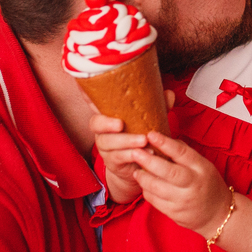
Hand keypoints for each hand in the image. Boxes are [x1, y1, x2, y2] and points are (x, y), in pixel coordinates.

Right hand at [92, 89, 176, 203]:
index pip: (93, 102)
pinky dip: (132, 155)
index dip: (87, 95)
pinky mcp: (112, 162)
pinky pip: (118, 157)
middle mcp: (102, 130)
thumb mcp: (148, 120)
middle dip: (106, 123)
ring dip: (126, 141)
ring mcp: (105, 147)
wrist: (138, 165)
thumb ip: (157, 107)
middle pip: (96, 123)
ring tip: (143, 140)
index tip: (82, 85)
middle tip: (120, 124)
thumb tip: (169, 94)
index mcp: (108, 115)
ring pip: (108, 142)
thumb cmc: (140, 136)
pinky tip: (145, 152)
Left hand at [125, 130, 231, 235]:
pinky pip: (154, 200)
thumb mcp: (204, 166)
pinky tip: (144, 184)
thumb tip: (164, 139)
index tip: (151, 134)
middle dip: (148, 161)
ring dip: (143, 177)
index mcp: (201, 168)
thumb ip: (185, 154)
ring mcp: (182, 200)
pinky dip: (146, 190)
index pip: (182, 153)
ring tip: (136, 170)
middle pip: (168, 171)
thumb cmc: (208, 184)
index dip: (165, 143)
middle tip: (135, 152)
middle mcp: (193, 184)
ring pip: (156, 187)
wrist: (218, 214)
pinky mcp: (174, 213)